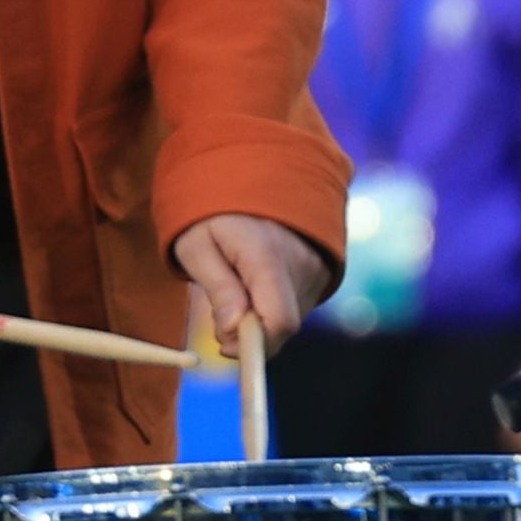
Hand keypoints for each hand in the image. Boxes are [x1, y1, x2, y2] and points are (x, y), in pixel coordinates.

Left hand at [175, 210, 336, 365]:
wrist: (254, 174)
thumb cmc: (215, 213)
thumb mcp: (197, 245)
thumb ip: (218, 288)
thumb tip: (233, 331)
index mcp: (267, 255)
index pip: (278, 322)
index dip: (253, 346)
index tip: (224, 345)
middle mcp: (300, 264)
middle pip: (283, 327)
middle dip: (251, 333)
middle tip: (221, 312)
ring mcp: (316, 268)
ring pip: (289, 319)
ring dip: (261, 318)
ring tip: (238, 283)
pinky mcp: (323, 272)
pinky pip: (298, 306)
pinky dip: (274, 306)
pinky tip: (257, 280)